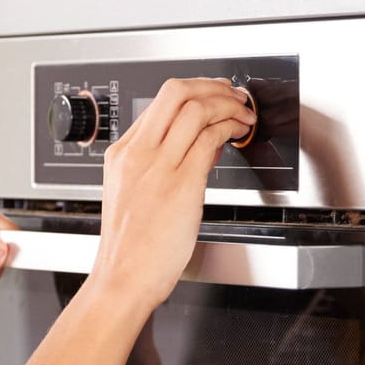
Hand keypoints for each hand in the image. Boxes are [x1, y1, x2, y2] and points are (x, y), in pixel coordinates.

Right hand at [89, 78, 253, 310]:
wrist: (123, 278)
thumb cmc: (132, 249)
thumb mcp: (136, 195)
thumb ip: (166, 164)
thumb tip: (203, 140)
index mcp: (122, 154)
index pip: (159, 103)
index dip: (194, 91)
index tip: (214, 95)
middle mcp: (137, 153)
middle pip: (175, 92)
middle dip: (212, 86)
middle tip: (232, 94)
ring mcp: (157, 166)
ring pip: (196, 108)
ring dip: (228, 104)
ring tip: (243, 115)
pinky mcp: (181, 183)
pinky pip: (209, 137)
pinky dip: (229, 127)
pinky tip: (238, 133)